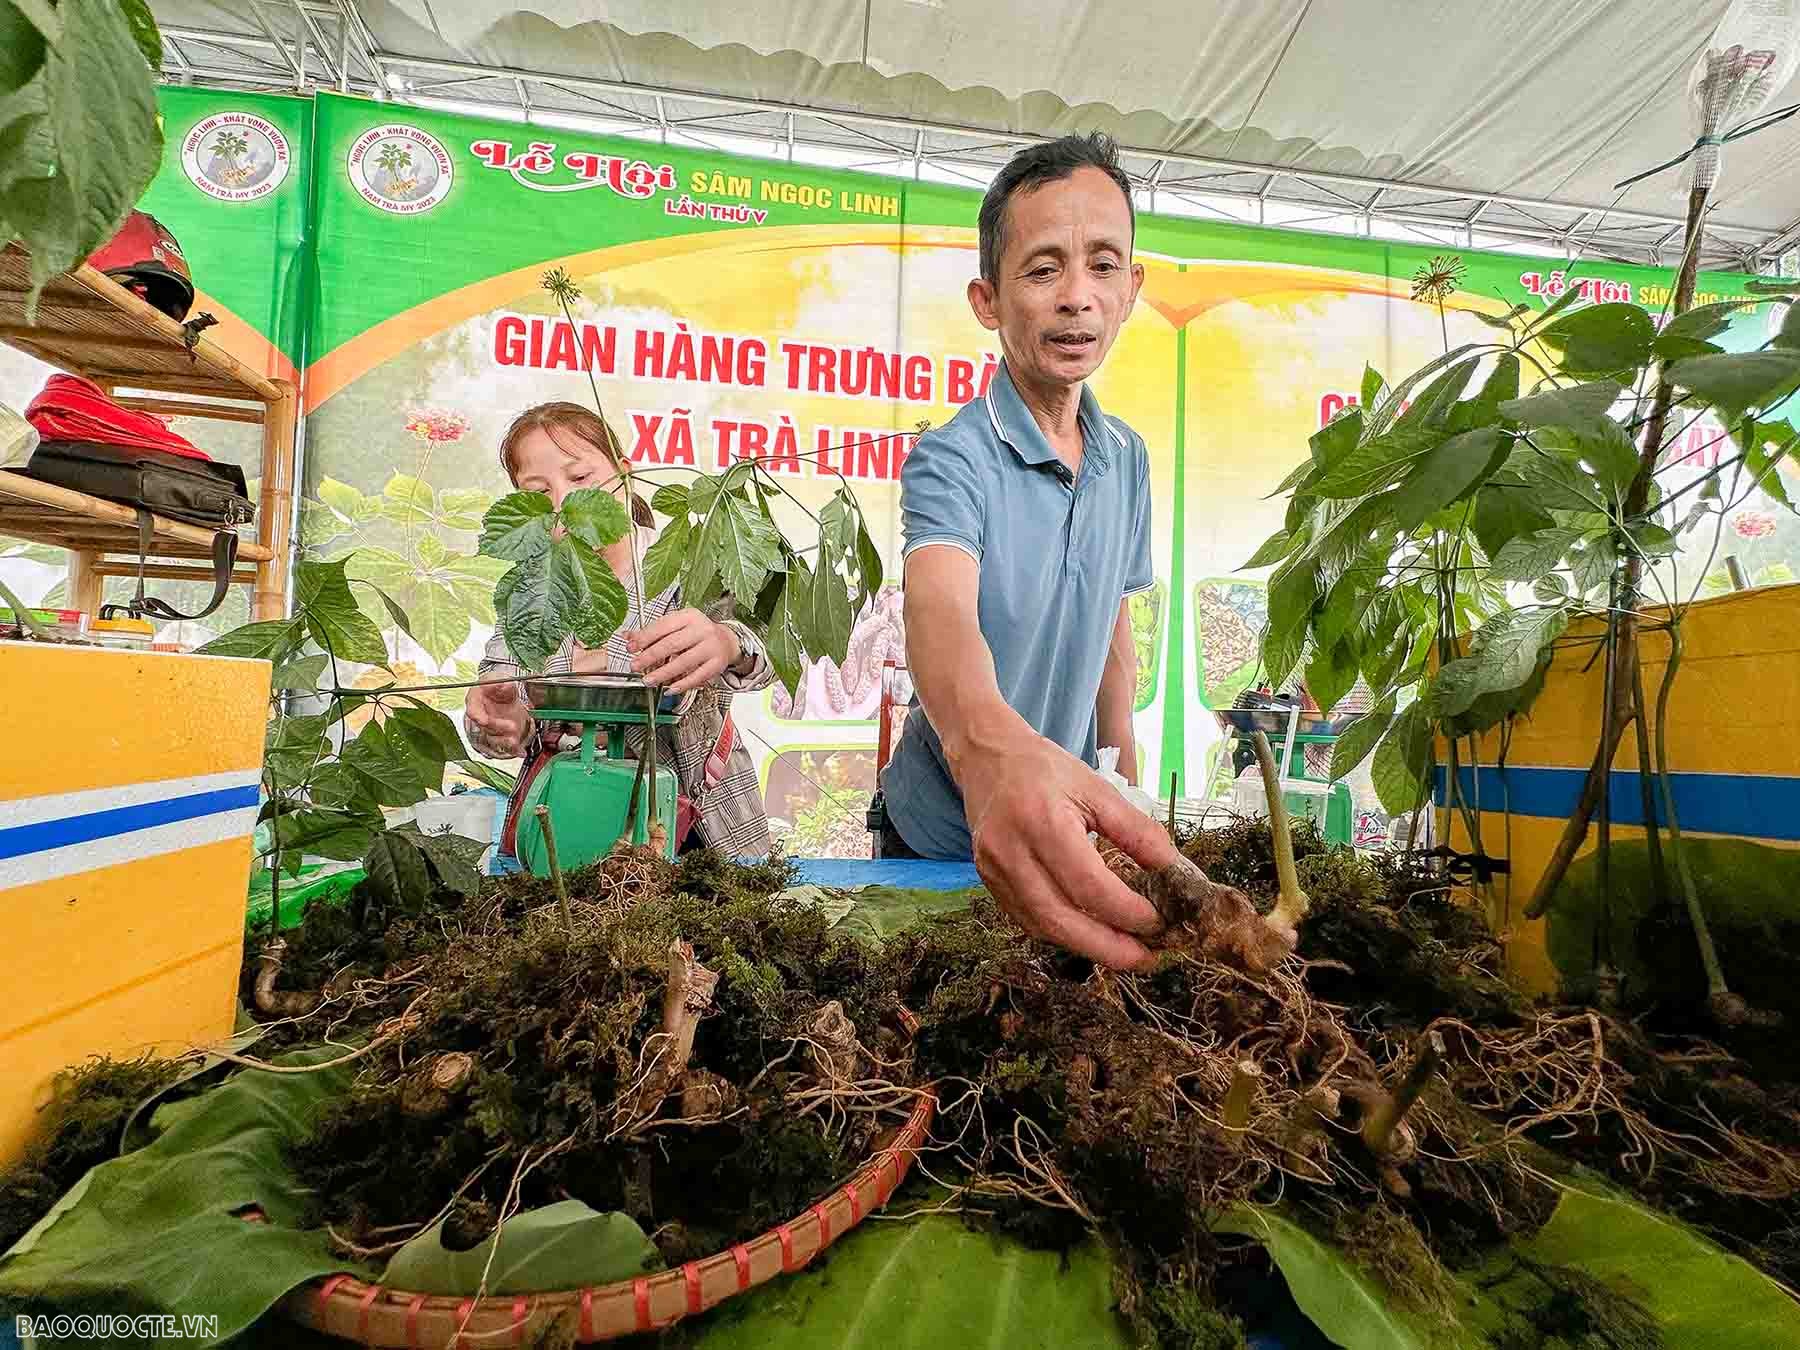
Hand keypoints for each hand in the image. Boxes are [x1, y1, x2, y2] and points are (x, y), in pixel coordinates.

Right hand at [465, 679, 529, 758]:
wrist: (506, 695)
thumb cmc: (498, 687)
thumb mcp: (500, 678)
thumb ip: (502, 683)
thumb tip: (504, 684)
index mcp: (476, 700)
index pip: (472, 710)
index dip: (477, 716)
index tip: (484, 720)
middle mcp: (481, 716)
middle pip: (485, 726)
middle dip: (498, 727)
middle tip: (512, 726)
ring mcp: (490, 728)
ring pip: (493, 738)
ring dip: (504, 741)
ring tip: (514, 741)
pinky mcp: (500, 735)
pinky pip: (504, 745)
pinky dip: (513, 749)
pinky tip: (520, 751)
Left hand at [626, 607, 740, 691]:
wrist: (727, 640)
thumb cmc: (697, 633)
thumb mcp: (677, 626)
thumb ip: (653, 632)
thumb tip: (628, 637)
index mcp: (688, 617)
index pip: (663, 626)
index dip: (645, 637)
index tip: (631, 647)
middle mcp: (701, 630)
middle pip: (672, 644)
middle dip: (650, 656)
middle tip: (636, 666)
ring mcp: (710, 647)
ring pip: (684, 662)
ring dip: (663, 673)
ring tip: (648, 680)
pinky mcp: (716, 664)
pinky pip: (697, 676)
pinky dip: (682, 684)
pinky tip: (670, 688)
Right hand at [957, 728, 1180, 969]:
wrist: (986, 757)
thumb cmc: (1045, 769)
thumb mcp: (1097, 788)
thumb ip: (1136, 830)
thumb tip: (1173, 869)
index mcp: (1042, 822)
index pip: (1088, 885)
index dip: (1126, 912)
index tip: (1158, 921)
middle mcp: (1010, 851)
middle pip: (1060, 919)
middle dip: (1107, 948)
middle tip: (1145, 959)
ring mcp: (993, 870)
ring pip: (1041, 927)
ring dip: (1086, 946)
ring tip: (1125, 952)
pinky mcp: (987, 881)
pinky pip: (1027, 920)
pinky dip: (1062, 932)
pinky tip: (1090, 933)